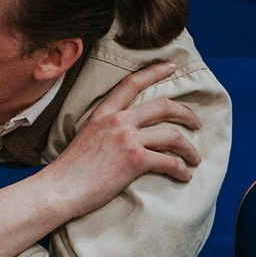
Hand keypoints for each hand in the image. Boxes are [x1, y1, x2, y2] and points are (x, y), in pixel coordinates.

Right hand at [41, 62, 201, 220]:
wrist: (59, 190)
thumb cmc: (69, 171)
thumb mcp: (85, 137)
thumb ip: (106, 129)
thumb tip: (125, 134)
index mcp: (103, 114)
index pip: (132, 83)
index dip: (155, 71)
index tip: (171, 66)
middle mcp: (117, 121)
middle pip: (163, 106)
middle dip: (186, 113)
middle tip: (196, 123)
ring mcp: (127, 139)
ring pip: (173, 136)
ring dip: (189, 148)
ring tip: (194, 158)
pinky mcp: (135, 160)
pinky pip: (169, 162)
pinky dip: (181, 170)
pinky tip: (184, 175)